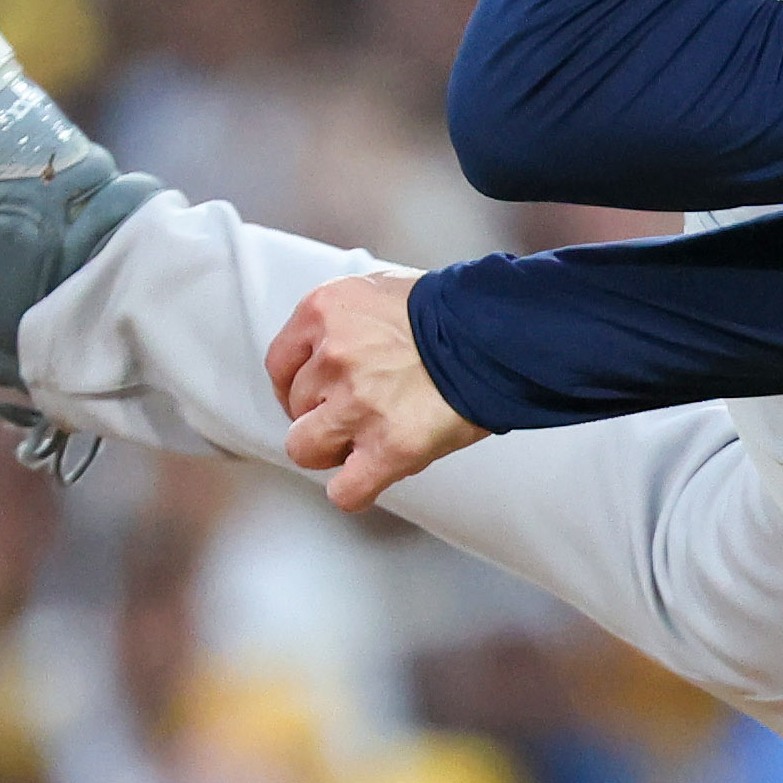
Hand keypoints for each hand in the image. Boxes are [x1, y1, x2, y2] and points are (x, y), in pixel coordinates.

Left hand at [266, 270, 486, 510]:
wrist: (503, 332)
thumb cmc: (452, 310)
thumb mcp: (381, 291)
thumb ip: (344, 321)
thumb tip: (324, 350)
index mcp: (324, 312)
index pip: (280, 364)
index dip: (298, 387)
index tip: (315, 397)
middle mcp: (332, 356)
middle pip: (296, 409)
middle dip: (324, 415)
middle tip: (361, 413)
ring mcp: (358, 404)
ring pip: (306, 449)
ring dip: (333, 451)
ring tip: (366, 442)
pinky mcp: (390, 446)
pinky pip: (347, 491)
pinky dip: (355, 491)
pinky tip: (369, 479)